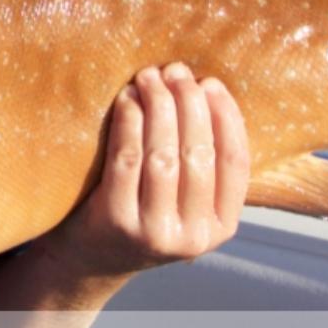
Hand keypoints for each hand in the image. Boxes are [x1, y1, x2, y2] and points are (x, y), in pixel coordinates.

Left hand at [48, 62, 250, 275]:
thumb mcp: (184, 201)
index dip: (226, 116)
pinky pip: (127, 160)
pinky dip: (129, 123)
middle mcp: (194, 236)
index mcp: (221, 227)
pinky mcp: (116, 222)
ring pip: (163, 155)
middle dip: (189, 103)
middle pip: (199, 154)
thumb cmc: (142, 211)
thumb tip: (208, 88)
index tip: (212, 82)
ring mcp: (154, 233)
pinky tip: (127, 99)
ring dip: (158, 107)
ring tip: (149, 76)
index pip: (236, 162)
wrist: (90, 258)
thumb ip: (202, 163)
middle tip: (175, 70)